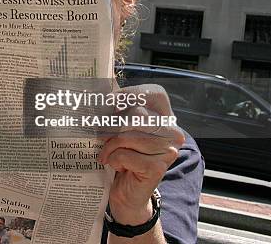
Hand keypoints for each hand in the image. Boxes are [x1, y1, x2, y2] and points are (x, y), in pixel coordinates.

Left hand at [98, 84, 184, 225]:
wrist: (127, 192)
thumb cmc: (123, 155)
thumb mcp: (119, 128)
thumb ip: (117, 105)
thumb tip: (105, 77)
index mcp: (165, 117)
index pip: (155, 93)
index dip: (130, 94)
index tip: (109, 102)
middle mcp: (172, 131)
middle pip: (136, 114)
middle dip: (111, 124)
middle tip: (99, 134)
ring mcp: (168, 150)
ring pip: (127, 136)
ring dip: (109, 146)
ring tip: (107, 153)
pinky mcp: (158, 168)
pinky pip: (124, 155)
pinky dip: (113, 160)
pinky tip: (117, 166)